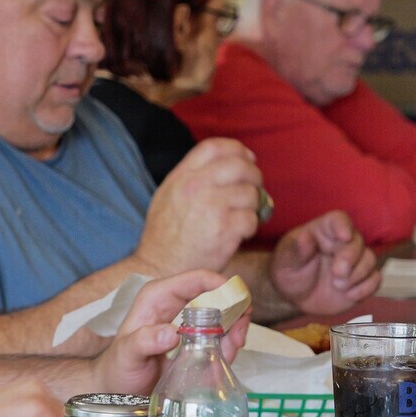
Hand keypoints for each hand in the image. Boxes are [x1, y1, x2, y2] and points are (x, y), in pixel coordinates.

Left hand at [92, 269, 249, 394]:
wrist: (119, 389)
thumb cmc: (119, 367)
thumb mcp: (127, 354)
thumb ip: (144, 342)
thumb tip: (172, 333)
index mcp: (159, 296)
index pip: (197, 279)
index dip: (221, 285)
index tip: (238, 303)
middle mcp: (177, 304)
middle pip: (217, 295)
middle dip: (235, 313)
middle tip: (239, 338)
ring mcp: (189, 322)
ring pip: (224, 317)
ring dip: (234, 333)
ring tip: (230, 353)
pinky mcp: (196, 340)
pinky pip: (221, 338)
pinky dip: (228, 347)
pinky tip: (222, 361)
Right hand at [136, 139, 261, 274]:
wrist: (160, 269)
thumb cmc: (166, 236)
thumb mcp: (169, 195)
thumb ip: (192, 176)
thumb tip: (228, 162)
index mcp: (182, 176)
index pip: (215, 146)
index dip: (237, 150)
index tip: (248, 159)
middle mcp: (196, 186)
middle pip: (239, 165)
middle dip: (254, 176)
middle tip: (254, 189)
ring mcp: (211, 206)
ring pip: (251, 193)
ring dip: (253, 205)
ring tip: (242, 216)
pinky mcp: (225, 229)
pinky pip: (252, 219)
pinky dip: (250, 227)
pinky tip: (238, 234)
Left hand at [269, 211, 381, 318]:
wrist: (295, 297)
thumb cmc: (289, 271)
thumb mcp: (285, 261)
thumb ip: (296, 249)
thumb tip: (305, 237)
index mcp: (323, 231)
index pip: (338, 219)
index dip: (343, 226)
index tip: (344, 237)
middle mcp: (342, 243)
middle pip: (358, 241)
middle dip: (351, 258)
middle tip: (337, 274)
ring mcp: (354, 262)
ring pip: (370, 259)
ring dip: (357, 275)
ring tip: (338, 287)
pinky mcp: (362, 280)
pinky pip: (375, 279)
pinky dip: (365, 288)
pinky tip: (349, 295)